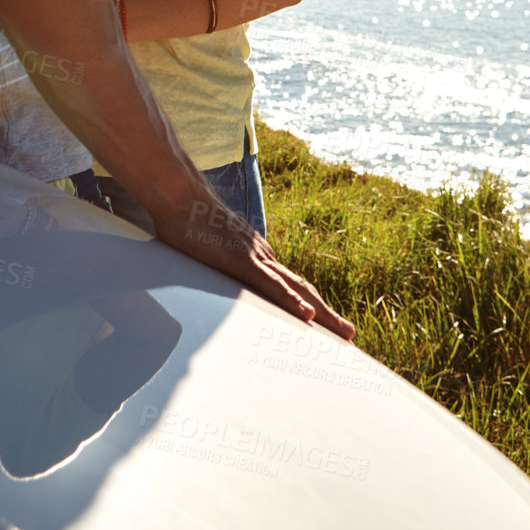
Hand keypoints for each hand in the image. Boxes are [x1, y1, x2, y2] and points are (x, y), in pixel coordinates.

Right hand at [152, 191, 354, 341]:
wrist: (179, 194)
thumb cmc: (186, 221)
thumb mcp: (207, 250)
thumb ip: (215, 264)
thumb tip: (211, 276)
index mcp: (256, 256)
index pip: (289, 286)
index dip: (308, 305)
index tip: (324, 325)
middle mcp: (263, 256)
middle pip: (302, 289)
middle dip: (327, 314)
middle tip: (350, 335)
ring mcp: (255, 257)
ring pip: (296, 290)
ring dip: (322, 313)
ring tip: (343, 332)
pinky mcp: (241, 260)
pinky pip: (271, 285)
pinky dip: (291, 301)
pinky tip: (307, 317)